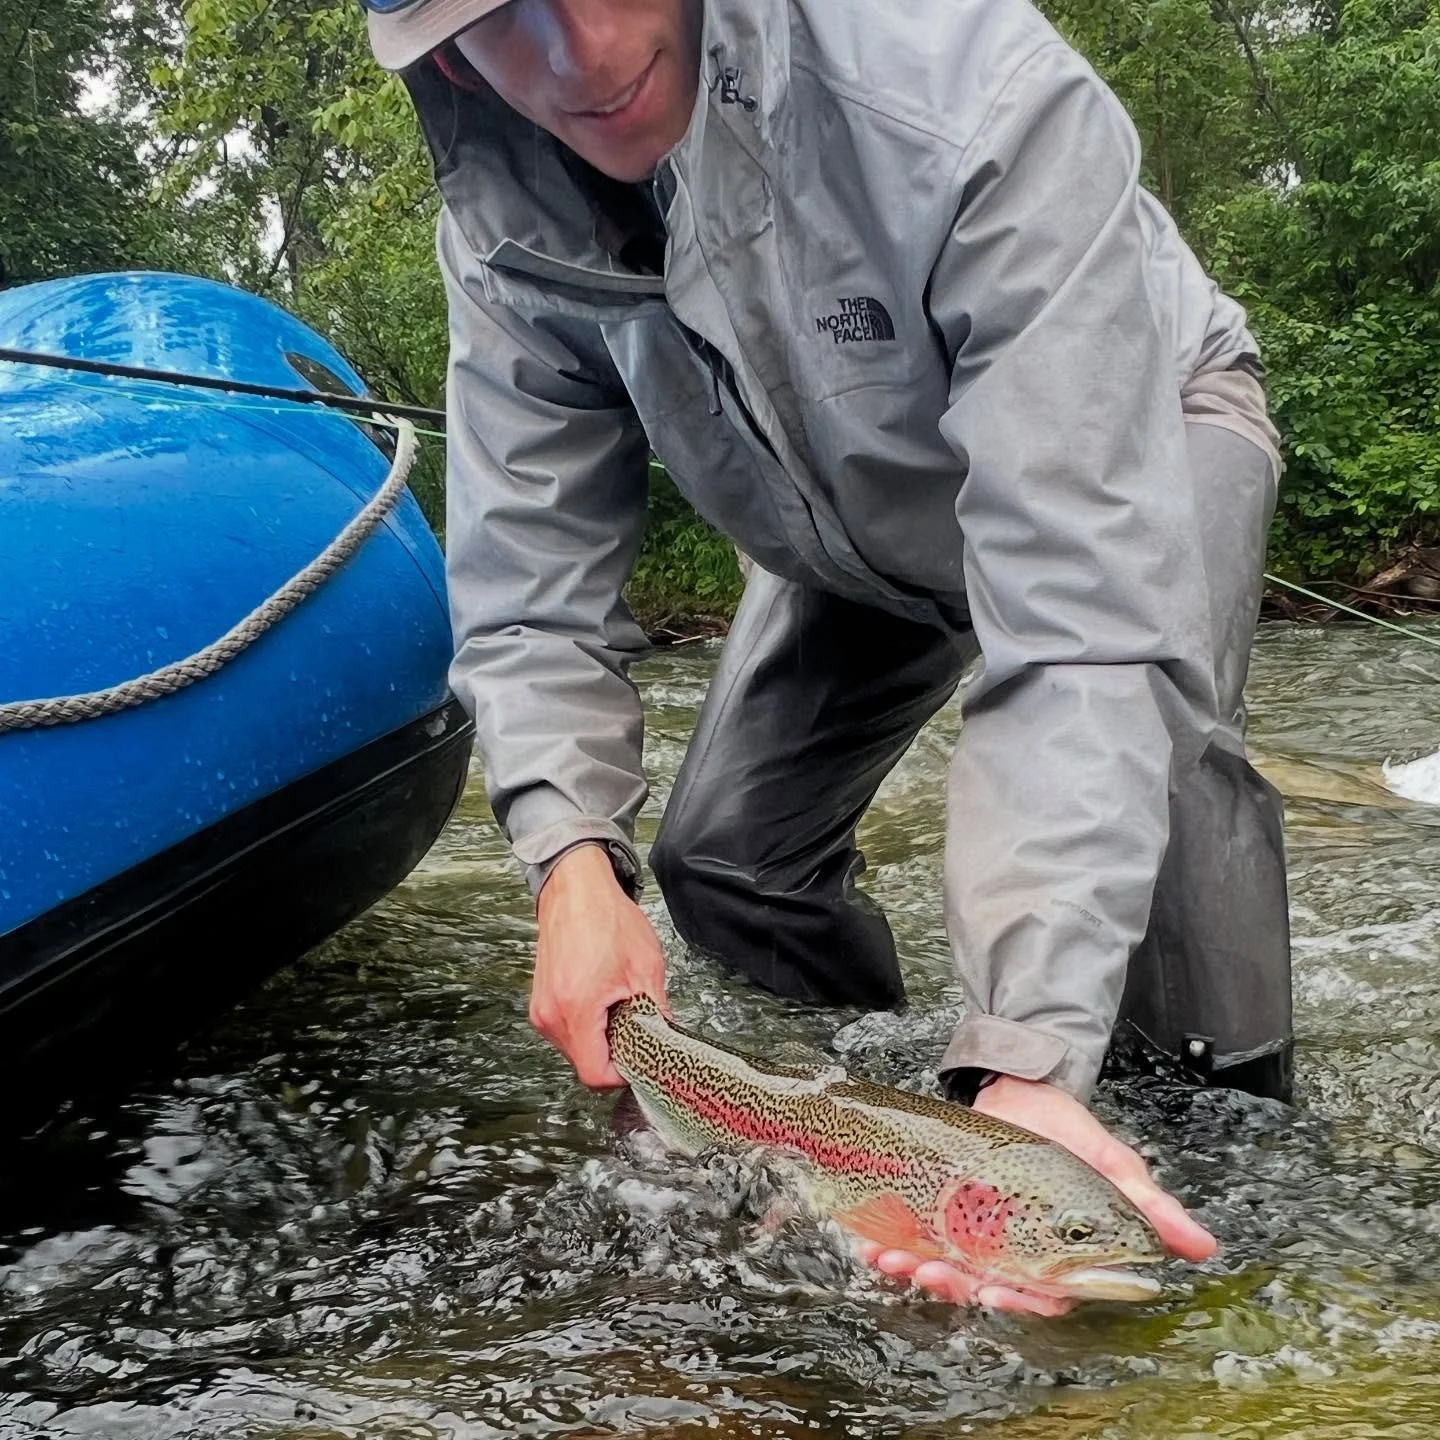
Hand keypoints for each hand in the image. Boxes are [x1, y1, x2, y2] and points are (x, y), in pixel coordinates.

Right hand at [531, 843, 667, 1088]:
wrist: (575, 891)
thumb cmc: (606, 920)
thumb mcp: (646, 967)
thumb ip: (658, 1013)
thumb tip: (669, 1043)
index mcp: (577, 1009)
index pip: (596, 1074)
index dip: (623, 1074)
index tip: (641, 1058)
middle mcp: (551, 1015)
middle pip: (585, 1064)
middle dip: (614, 1052)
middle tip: (635, 1024)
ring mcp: (541, 1010)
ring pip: (575, 1050)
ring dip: (600, 1038)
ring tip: (616, 1004)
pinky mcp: (540, 1003)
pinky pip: (566, 1031)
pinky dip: (587, 1025)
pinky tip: (601, 999)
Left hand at [855, 1075, 1217, 1315]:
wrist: (1023, 1084)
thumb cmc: (1071, 1129)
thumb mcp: (1111, 1163)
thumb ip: (1148, 1205)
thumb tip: (1202, 1245)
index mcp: (1056, 1252)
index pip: (1041, 1297)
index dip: (1020, 1303)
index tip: (998, 1295)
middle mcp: (1013, 1250)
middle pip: (985, 1288)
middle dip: (957, 1289)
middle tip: (934, 1277)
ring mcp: (975, 1230)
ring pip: (948, 1269)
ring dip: (919, 1273)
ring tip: (896, 1264)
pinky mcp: (943, 1207)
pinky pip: (918, 1237)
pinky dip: (896, 1246)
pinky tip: (875, 1247)